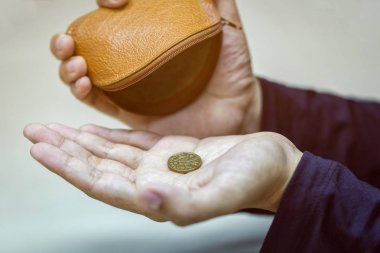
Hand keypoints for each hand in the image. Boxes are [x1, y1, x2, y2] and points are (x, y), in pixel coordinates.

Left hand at [24, 123, 301, 225]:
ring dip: (81, 141)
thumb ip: (185, 203)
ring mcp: (161, 165)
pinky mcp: (172, 148)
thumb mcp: (225, 192)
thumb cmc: (255, 180)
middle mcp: (153, 183)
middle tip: (35, 132)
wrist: (274, 165)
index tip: (43, 150)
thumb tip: (143, 196)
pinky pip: (131, 142)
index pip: (103, 185)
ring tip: (54, 129)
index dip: (71, 168)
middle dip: (66, 151)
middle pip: (99, 168)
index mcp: (159, 198)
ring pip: (110, 154)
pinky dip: (109, 136)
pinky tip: (92, 130)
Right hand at [51, 0, 260, 137]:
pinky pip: (99, 103)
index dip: (105, 3)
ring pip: (86, 74)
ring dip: (68, 66)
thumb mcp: (226, 28)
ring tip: (74, 61)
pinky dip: (82, 93)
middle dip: (69, 39)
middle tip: (68, 38)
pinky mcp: (131, 114)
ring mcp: (129, 88)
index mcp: (149, 36)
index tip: (113, 2)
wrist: (237, 110)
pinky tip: (81, 83)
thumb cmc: (232, 70)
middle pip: (88, 46)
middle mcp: (133, 60)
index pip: (114, 16)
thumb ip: (213, 1)